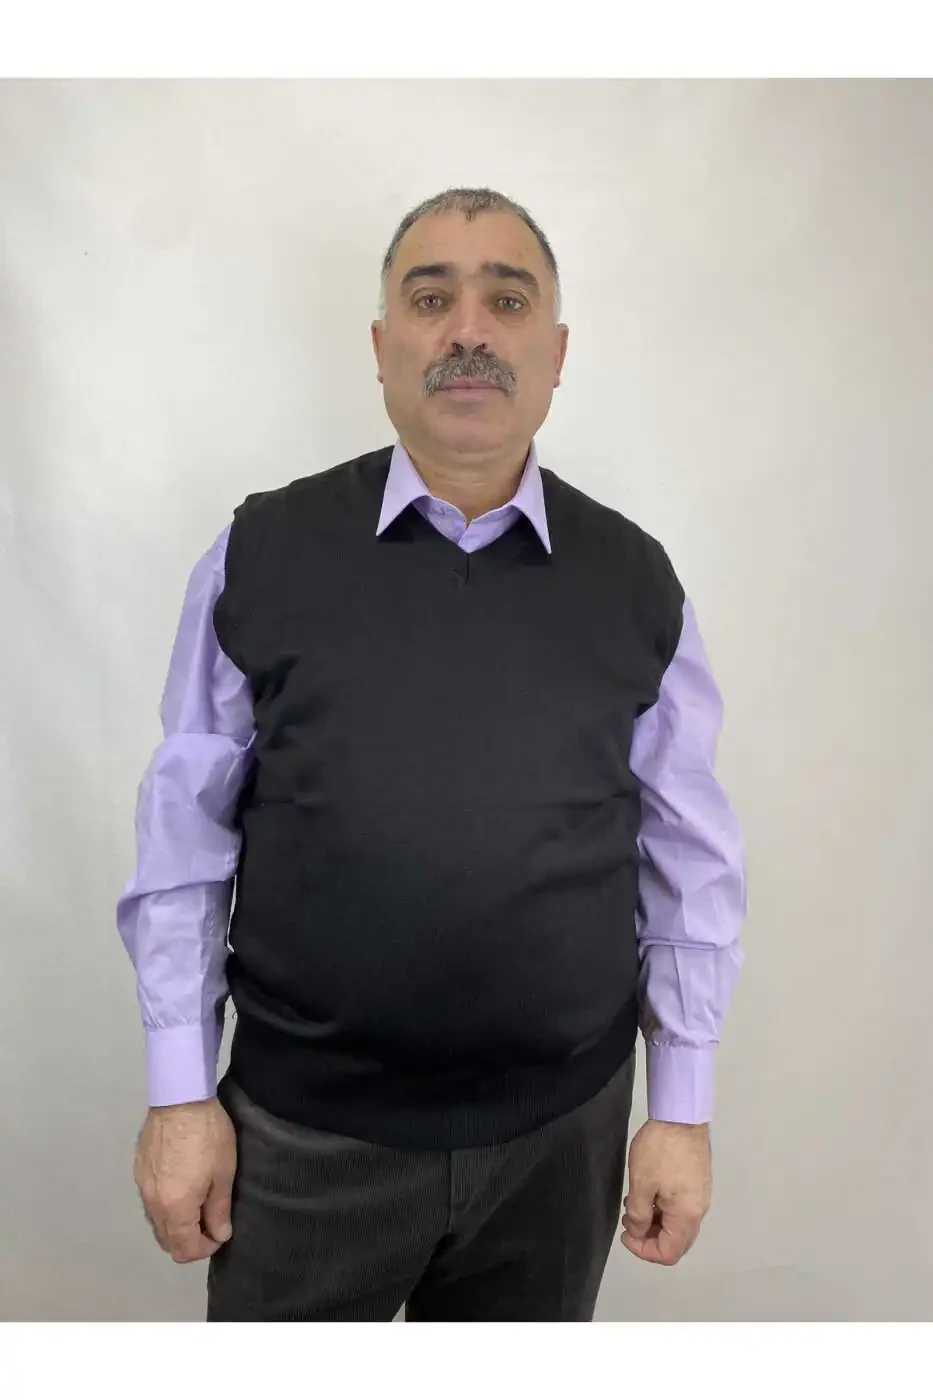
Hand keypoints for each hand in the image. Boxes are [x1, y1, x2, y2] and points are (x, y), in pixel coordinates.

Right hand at [134, 1098, 236, 1263]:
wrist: (180, 1096)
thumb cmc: (208, 1135)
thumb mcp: (223, 1174)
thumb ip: (219, 1210)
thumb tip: (219, 1235)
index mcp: (174, 1208)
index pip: (184, 1249)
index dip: (205, 1248)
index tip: (219, 1232)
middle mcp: (152, 1203)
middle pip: (166, 1240)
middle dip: (189, 1239)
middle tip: (210, 1220)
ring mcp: (141, 1186)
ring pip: (156, 1221)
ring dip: (176, 1223)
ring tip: (198, 1202)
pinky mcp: (138, 1169)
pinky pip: (150, 1201)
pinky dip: (165, 1204)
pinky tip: (182, 1184)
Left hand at [620, 1119, 710, 1265]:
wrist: (681, 1116)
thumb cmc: (660, 1150)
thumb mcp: (641, 1184)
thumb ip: (639, 1215)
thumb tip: (638, 1232)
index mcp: (687, 1216)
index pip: (669, 1253)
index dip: (643, 1250)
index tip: (625, 1234)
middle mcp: (699, 1211)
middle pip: (676, 1242)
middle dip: (649, 1238)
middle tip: (629, 1222)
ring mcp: (701, 1196)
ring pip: (678, 1224)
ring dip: (655, 1222)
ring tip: (633, 1206)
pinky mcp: (698, 1182)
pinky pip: (681, 1208)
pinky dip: (663, 1209)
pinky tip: (647, 1194)